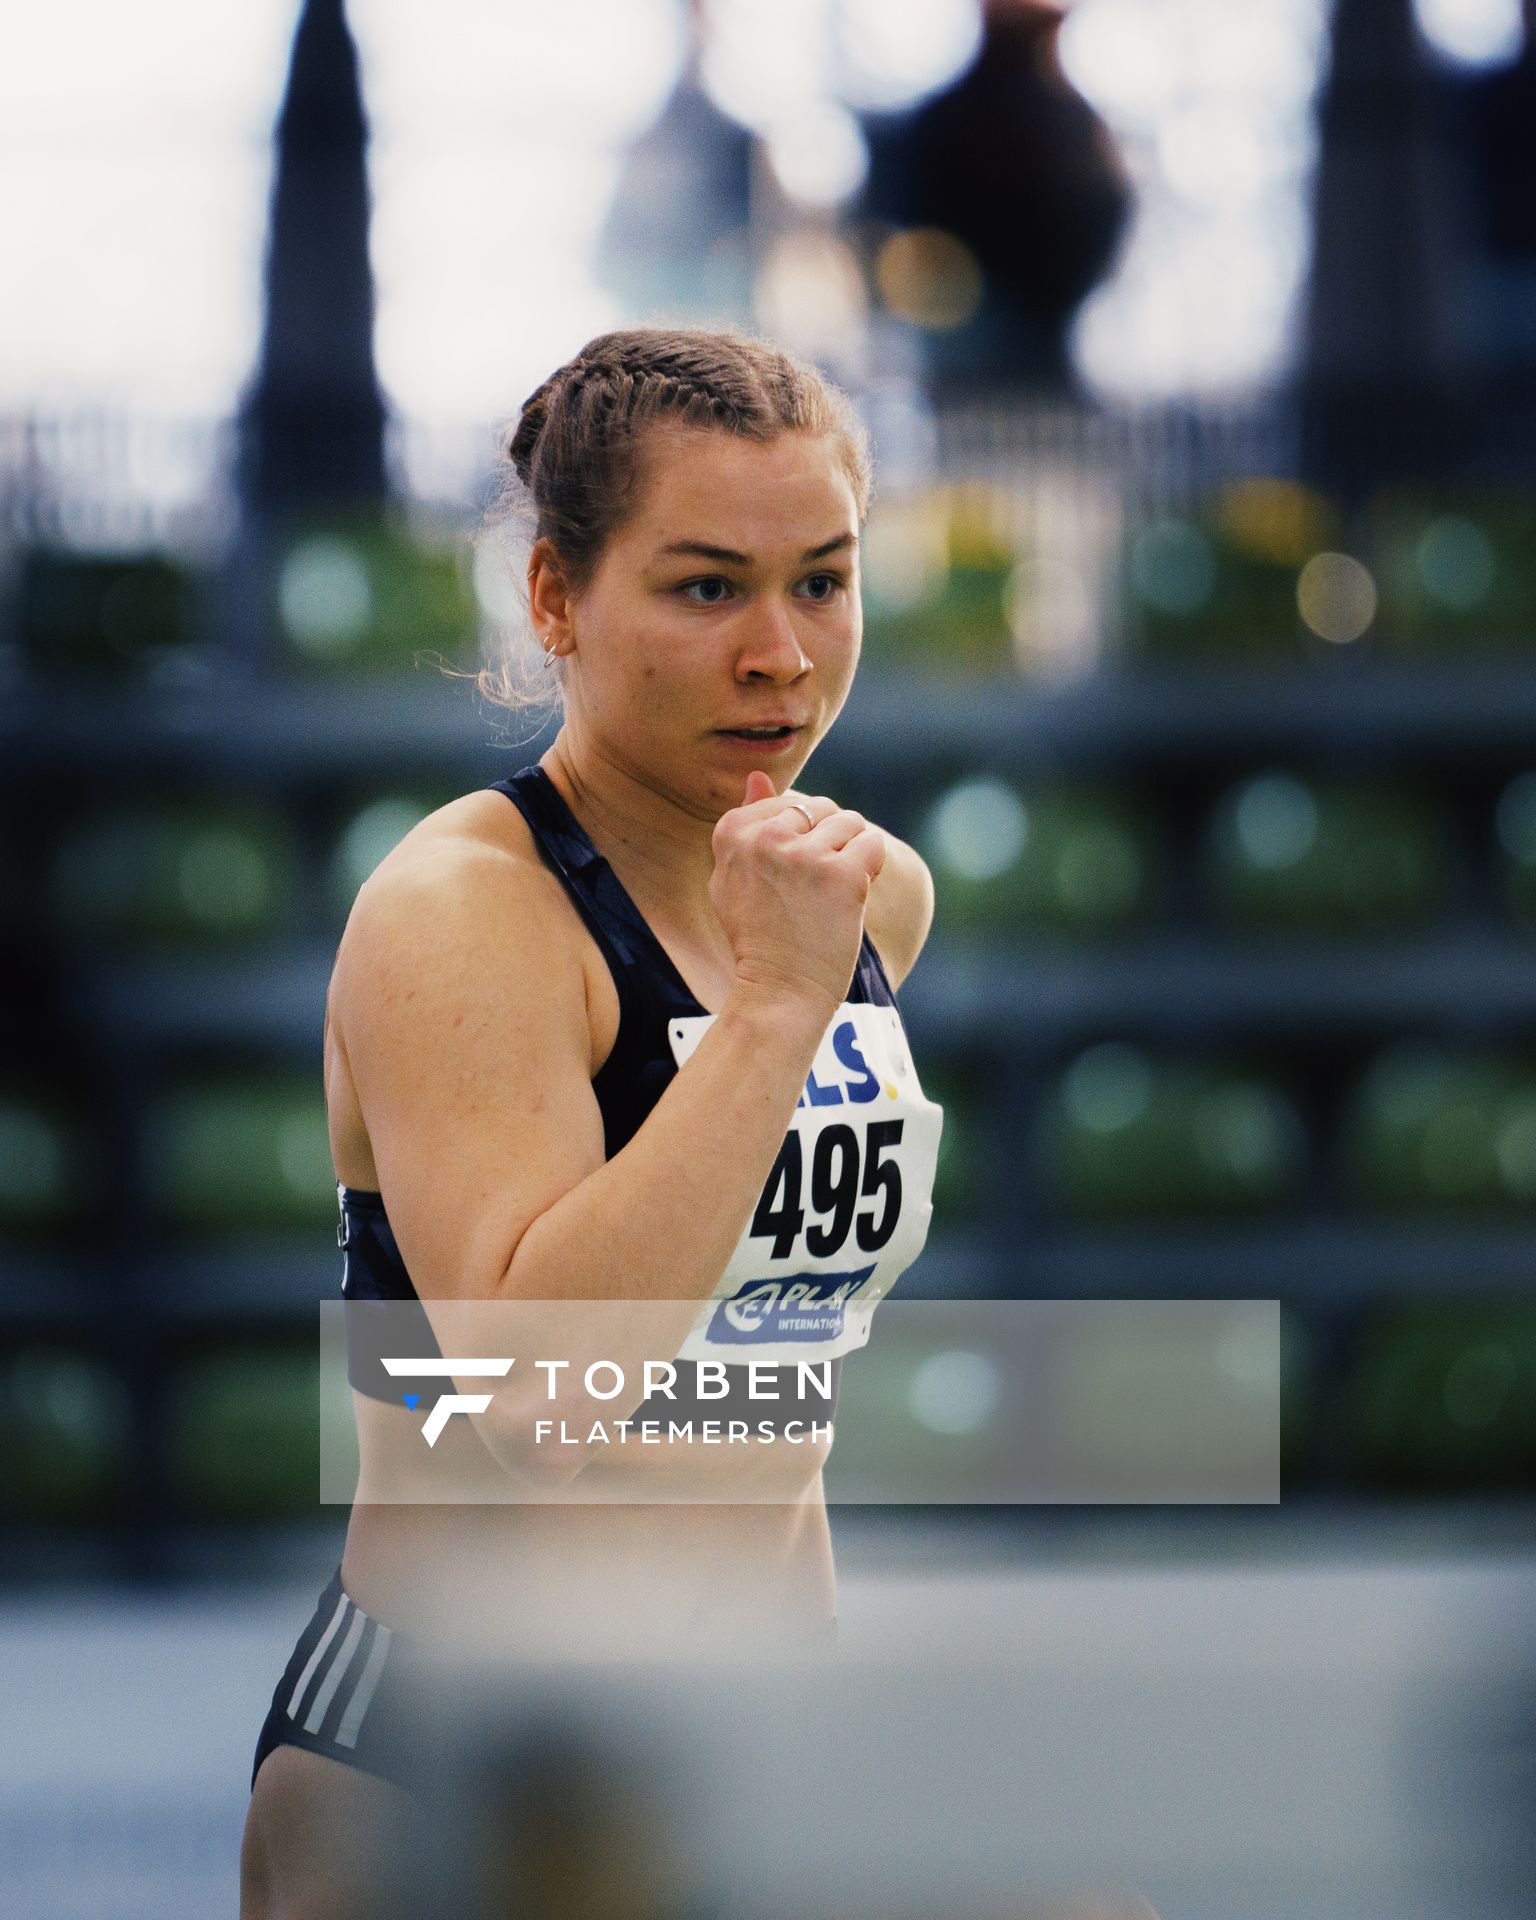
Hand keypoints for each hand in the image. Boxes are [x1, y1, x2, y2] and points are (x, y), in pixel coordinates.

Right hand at [710, 768, 886, 1016]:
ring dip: (851, 854)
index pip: (788, 804)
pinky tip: (852, 897)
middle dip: (828, 842)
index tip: (786, 881)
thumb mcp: (733, 876)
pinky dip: (871, 869)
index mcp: (732, 830)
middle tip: (812, 891)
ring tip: (831, 894)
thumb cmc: (757, 936)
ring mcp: (805, 854)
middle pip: (822, 808)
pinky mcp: (843, 874)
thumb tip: (759, 775)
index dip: (800, 839)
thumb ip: (747, 823)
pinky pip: (873, 845)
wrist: (779, 990)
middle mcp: (765, 836)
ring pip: (851, 823)